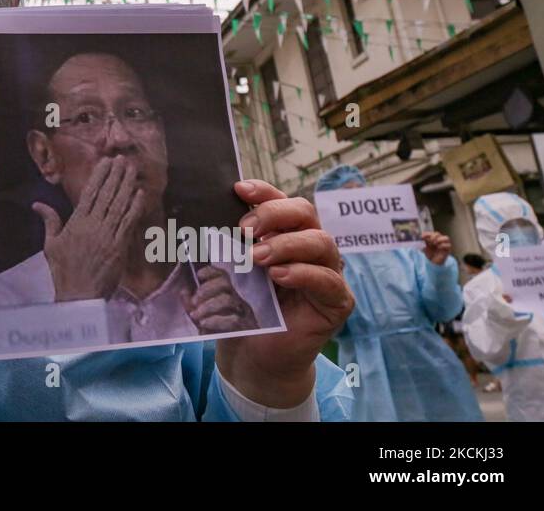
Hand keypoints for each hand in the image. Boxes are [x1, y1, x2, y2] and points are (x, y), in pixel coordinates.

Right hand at [33, 157, 147, 300]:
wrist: (79, 294)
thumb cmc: (63, 270)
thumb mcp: (50, 244)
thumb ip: (49, 221)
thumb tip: (37, 204)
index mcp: (76, 222)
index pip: (90, 193)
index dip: (99, 176)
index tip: (106, 162)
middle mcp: (93, 225)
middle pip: (107, 195)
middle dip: (116, 175)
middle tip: (123, 159)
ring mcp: (108, 235)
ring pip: (119, 205)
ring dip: (127, 186)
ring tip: (133, 170)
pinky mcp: (119, 246)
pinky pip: (128, 223)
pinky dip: (135, 207)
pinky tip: (140, 194)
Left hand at [184, 265, 257, 333]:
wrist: (234, 356)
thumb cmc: (218, 334)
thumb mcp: (201, 317)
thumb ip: (192, 305)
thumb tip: (183, 292)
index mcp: (228, 296)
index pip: (223, 276)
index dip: (211, 272)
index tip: (199, 275)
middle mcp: (237, 302)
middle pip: (225, 284)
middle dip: (207, 289)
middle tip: (194, 301)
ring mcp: (243, 315)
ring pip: (228, 300)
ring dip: (208, 306)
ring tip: (195, 315)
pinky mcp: (246, 330)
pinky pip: (233, 320)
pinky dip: (215, 320)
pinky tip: (204, 324)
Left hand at [215, 180, 353, 408]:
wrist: (253, 354)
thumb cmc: (243, 307)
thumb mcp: (234, 269)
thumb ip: (232, 244)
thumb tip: (205, 215)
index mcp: (286, 233)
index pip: (281, 200)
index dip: (264, 191)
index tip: (238, 189)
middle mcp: (311, 246)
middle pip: (305, 212)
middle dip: (273, 214)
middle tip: (245, 230)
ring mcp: (328, 272)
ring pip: (321, 242)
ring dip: (286, 245)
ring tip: (258, 257)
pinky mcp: (338, 301)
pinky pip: (328, 280)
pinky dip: (303, 273)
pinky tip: (278, 276)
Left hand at [422, 231, 452, 264]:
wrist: (433, 263)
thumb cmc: (429, 254)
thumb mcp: (425, 247)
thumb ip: (423, 242)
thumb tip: (420, 237)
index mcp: (433, 238)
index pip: (431, 233)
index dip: (427, 233)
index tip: (422, 236)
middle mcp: (439, 240)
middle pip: (438, 233)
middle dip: (433, 236)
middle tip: (430, 241)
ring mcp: (444, 244)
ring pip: (446, 238)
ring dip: (439, 239)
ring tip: (435, 243)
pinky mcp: (448, 249)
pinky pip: (448, 245)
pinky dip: (443, 245)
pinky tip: (438, 247)